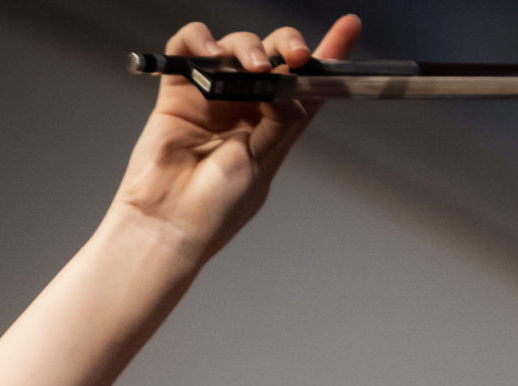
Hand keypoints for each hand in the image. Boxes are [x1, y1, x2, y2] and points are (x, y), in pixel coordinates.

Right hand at [111, 16, 361, 259]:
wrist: (169, 226)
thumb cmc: (215, 210)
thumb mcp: (263, 164)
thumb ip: (281, 120)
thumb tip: (289, 83)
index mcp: (273, 128)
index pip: (305, 85)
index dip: (328, 55)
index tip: (348, 27)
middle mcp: (245, 107)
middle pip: (272, 57)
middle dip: (287, 45)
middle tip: (296, 54)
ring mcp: (211, 96)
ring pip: (234, 47)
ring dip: (248, 47)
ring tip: (252, 67)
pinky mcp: (177, 92)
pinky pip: (186, 49)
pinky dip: (198, 41)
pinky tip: (208, 54)